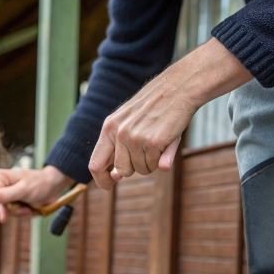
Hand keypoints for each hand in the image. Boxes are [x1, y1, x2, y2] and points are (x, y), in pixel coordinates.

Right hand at [0, 166, 73, 222]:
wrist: (55, 187)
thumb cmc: (40, 184)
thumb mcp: (23, 190)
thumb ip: (5, 195)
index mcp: (0, 177)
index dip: (4, 202)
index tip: (15, 201)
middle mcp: (1, 185)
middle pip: (0, 206)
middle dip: (14, 209)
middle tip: (26, 208)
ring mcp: (8, 195)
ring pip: (8, 212)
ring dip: (21, 212)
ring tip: (30, 207)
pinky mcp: (15, 202)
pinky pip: (15, 214)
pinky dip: (24, 213)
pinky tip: (31, 208)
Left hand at [88, 39, 251, 188]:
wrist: (178, 88)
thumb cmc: (153, 108)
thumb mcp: (129, 122)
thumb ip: (119, 148)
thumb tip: (116, 176)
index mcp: (109, 127)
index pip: (95, 164)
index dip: (101, 180)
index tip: (109, 185)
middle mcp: (119, 134)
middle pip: (122, 171)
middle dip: (134, 168)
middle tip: (146, 151)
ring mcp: (136, 138)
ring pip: (141, 170)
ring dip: (150, 162)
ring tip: (157, 139)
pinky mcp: (153, 142)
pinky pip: (156, 166)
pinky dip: (163, 159)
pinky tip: (166, 140)